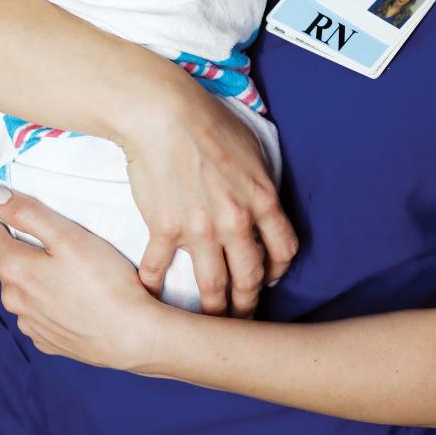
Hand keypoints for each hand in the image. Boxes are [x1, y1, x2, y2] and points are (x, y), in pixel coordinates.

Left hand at [0, 189, 159, 365]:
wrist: (131, 337)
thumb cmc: (105, 282)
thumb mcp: (68, 236)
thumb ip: (28, 214)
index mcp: (14, 269)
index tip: (9, 194)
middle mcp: (14, 299)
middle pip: (5, 256)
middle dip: (20, 237)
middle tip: (52, 227)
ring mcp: (29, 323)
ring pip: (21, 284)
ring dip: (34, 268)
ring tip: (68, 261)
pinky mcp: (46, 339)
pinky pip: (37, 309)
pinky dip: (47, 295)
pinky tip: (73, 292)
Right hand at [123, 78, 297, 319]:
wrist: (163, 113)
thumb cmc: (207, 120)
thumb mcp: (251, 148)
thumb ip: (259, 183)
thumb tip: (261, 203)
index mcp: (262, 200)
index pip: (283, 251)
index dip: (277, 270)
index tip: (267, 278)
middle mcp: (236, 222)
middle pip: (250, 278)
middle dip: (248, 304)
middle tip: (240, 316)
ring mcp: (200, 230)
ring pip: (213, 287)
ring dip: (213, 311)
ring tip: (208, 321)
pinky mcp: (165, 230)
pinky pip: (160, 270)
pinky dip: (155, 287)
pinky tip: (151, 295)